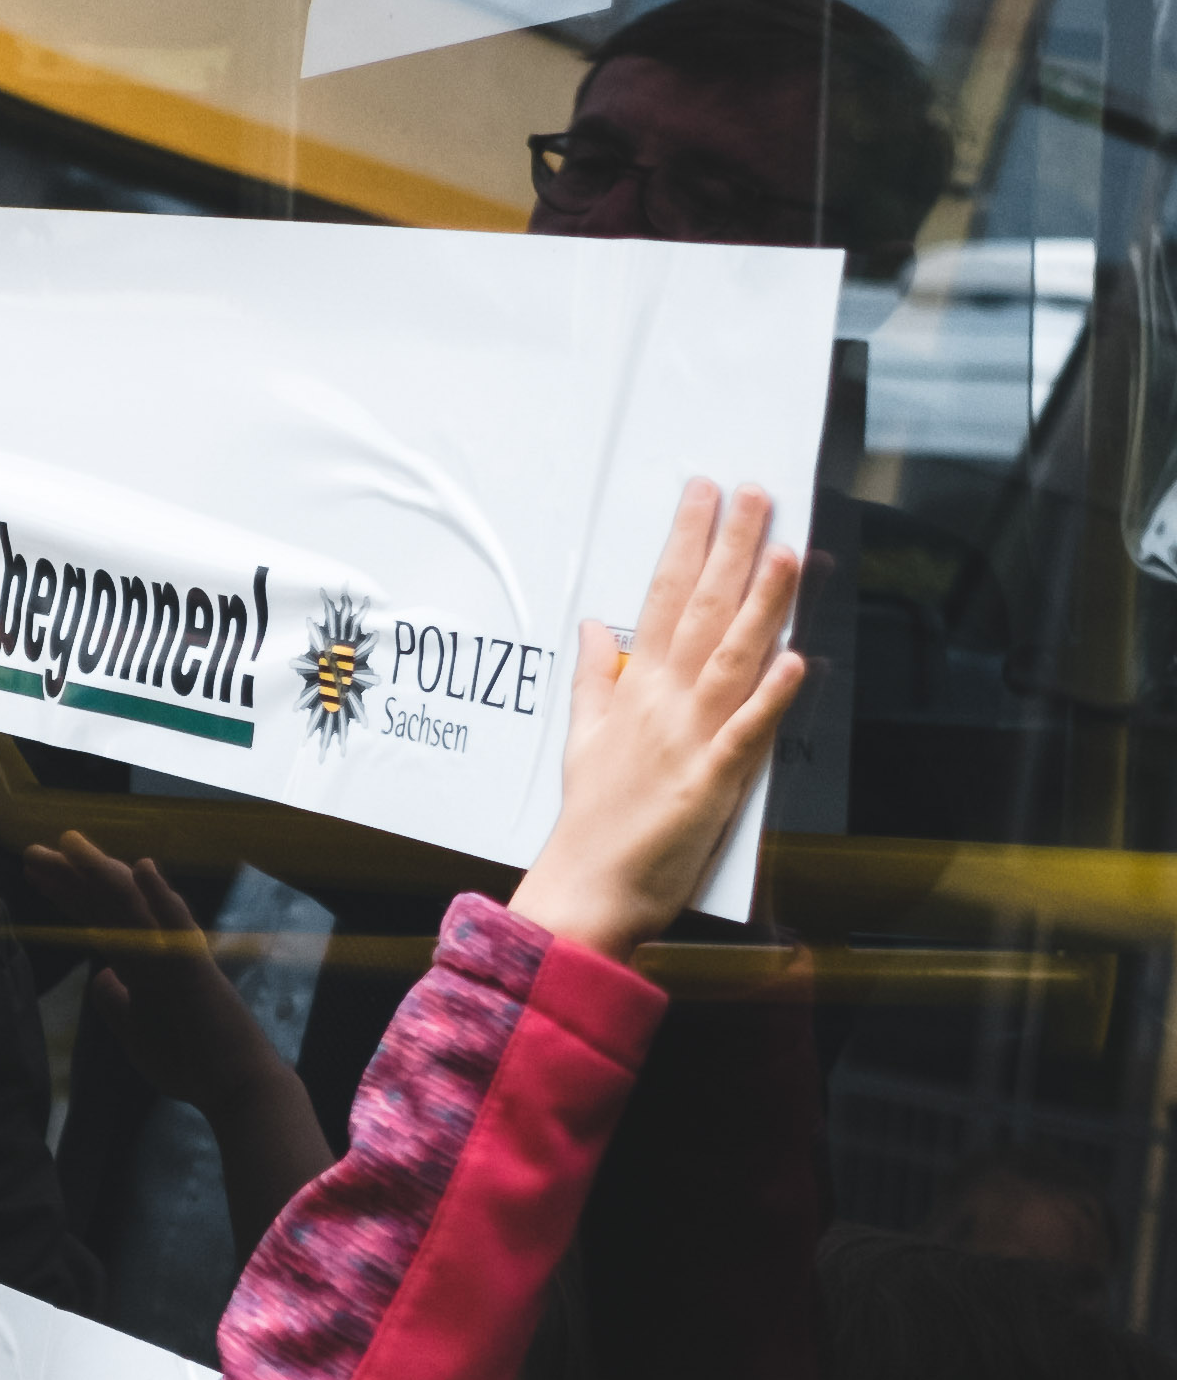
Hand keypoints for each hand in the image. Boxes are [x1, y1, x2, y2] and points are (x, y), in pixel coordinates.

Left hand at [7, 834, 279, 1112]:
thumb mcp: (137, 1034)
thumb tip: (101, 977)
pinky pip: (176, 931)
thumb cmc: (191, 1062)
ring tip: (68, 843)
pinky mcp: (196, 974)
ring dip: (100, 872)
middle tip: (33, 851)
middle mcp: (156, 952)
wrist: (237, 1088)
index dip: (67, 895)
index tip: (35, 873)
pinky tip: (142, 868)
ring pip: (133, 907)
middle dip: (70, 877)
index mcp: (142, 965)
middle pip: (107, 905)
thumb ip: (118, 1004)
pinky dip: (161, 898)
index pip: (98, 919)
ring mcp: (176, 959)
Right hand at [507, 478, 806, 956]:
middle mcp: (663, 702)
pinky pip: (748, 731)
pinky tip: (797, 659)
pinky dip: (772, 696)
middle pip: (702, 611)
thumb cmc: (590, 818)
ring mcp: (690, 737)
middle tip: (753, 493)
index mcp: (634, 690)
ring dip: (761, 604)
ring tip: (784, 551)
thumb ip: (592, 678)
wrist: (588, 885)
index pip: (664, 597)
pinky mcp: (713, 780)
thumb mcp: (581, 737)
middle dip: (730, 547)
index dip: (687, 542)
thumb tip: (594, 628)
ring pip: (732, 657)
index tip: (703, 495)